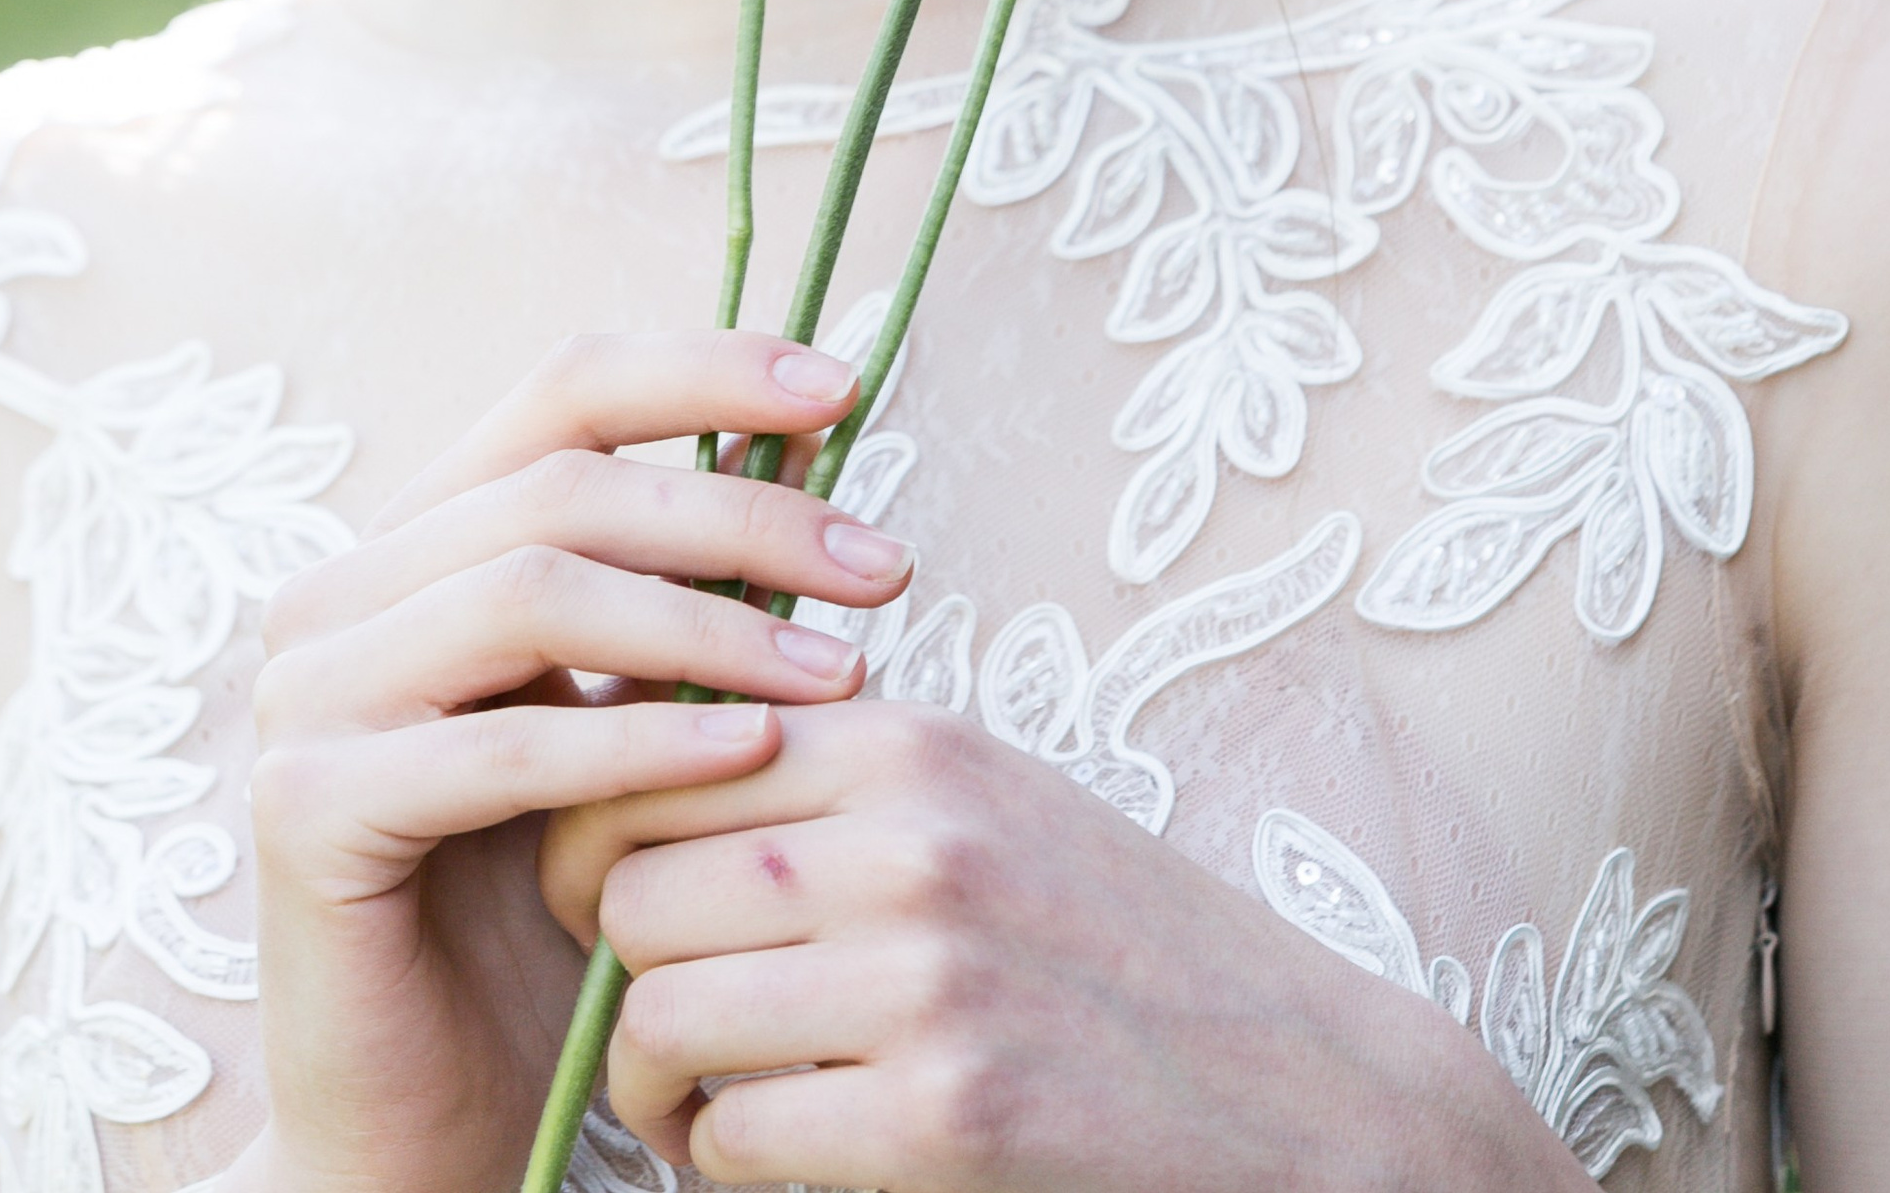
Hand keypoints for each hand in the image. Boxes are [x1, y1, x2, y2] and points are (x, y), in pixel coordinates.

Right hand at [237, 327, 916, 1192]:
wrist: (434, 1115)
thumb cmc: (548, 911)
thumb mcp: (637, 716)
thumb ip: (692, 589)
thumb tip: (819, 438)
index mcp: (412, 543)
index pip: (563, 390)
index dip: (703, 370)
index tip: (845, 389)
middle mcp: (337, 593)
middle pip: (562, 483)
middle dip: (741, 515)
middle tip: (884, 571)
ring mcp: (306, 695)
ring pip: (529, 591)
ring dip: (705, 623)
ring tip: (837, 676)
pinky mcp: (306, 808)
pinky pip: (498, 750)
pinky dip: (635, 740)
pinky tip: (749, 756)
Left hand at [542, 702, 1587, 1192]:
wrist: (1296, 1082)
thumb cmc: (1104, 940)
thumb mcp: (979, 797)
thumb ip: (829, 775)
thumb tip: (626, 756)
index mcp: (907, 738)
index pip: (647, 752)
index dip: (594, 833)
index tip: (611, 893)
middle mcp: (909, 835)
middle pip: (628, 887)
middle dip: (612, 968)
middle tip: (655, 1015)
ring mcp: (927, 973)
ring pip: (663, 1014)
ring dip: (656, 1082)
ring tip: (702, 1100)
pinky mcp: (947, 1111)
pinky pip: (736, 1134)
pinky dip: (724, 1163)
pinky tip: (767, 1160)